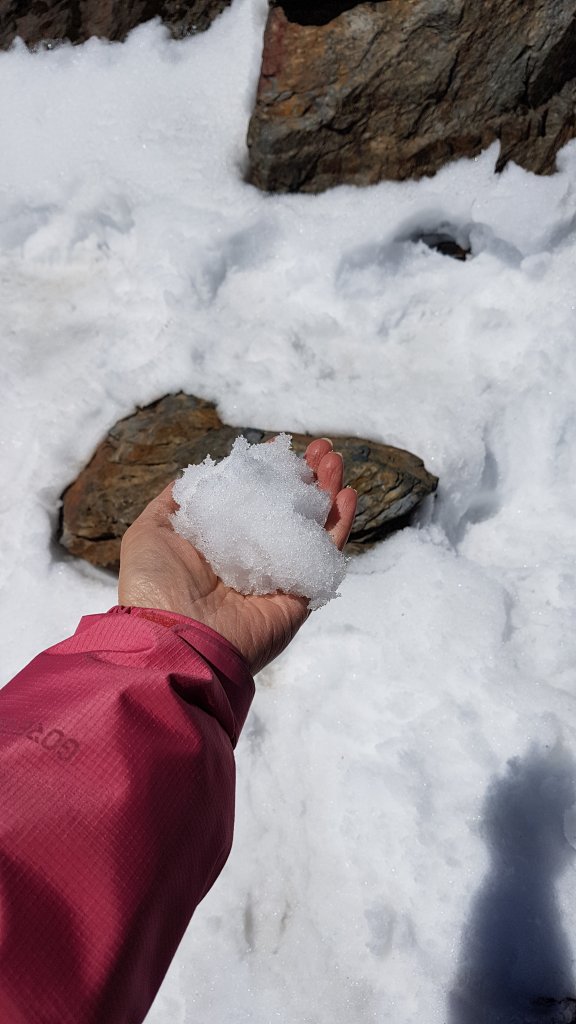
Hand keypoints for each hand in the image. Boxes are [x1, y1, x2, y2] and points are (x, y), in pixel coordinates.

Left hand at [118, 439, 356, 673]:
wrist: (173, 639)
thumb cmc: (154, 587)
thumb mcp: (151, 531)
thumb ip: (176, 501)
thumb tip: (198, 477)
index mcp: (219, 542)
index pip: (252, 499)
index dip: (268, 471)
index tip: (282, 446)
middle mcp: (250, 557)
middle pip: (287, 509)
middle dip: (305, 476)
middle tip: (321, 449)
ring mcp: (277, 576)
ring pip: (311, 527)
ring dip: (327, 491)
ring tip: (335, 459)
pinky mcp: (298, 596)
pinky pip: (325, 557)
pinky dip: (340, 525)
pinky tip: (347, 495)